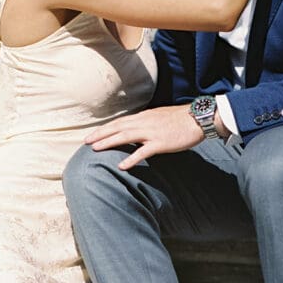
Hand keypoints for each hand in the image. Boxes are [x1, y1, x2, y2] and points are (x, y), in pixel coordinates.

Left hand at [84, 105, 202, 169]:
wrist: (197, 119)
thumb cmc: (180, 119)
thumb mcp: (159, 117)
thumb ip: (146, 123)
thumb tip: (136, 129)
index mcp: (143, 117)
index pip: (119, 122)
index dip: (104, 128)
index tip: (92, 135)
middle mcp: (144, 122)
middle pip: (117, 128)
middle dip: (100, 134)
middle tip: (85, 142)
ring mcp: (152, 132)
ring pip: (125, 136)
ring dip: (109, 142)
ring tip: (95, 149)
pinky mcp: (160, 143)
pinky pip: (143, 152)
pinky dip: (131, 159)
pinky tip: (121, 166)